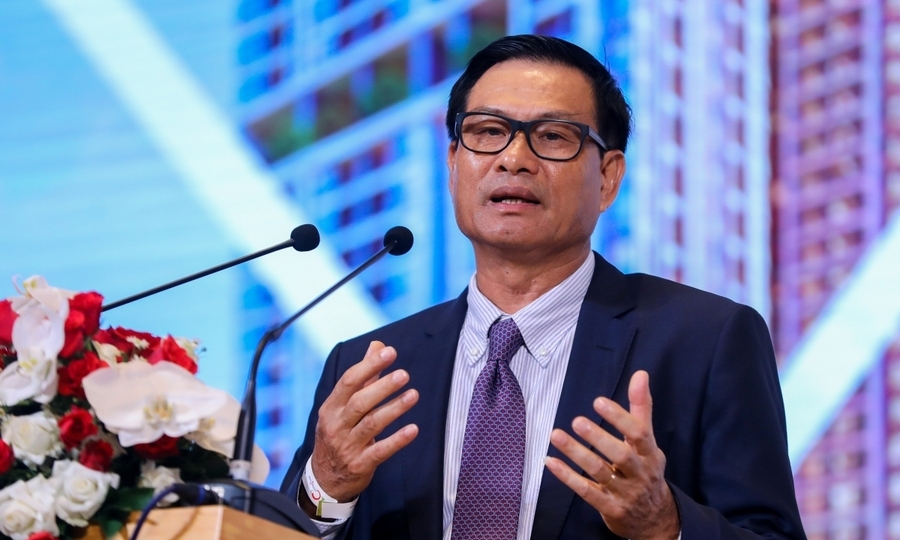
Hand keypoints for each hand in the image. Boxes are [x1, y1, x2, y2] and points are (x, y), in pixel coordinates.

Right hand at [310, 341, 418, 501]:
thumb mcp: (342, 406)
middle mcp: (337, 425)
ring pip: (371, 424)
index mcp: (331, 407)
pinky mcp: (360, 464)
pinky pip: (380, 451)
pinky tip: (413, 429)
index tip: (389, 352)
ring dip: (393, 409)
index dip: (369, 365)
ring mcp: (347, 446)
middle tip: (404, 374)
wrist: (324, 478)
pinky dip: (397, 440)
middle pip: (360, 402)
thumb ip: (363, 376)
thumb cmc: (338, 433)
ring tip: (413, 395)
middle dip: (382, 387)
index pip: (349, 382)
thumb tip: (377, 346)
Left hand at [545, 371, 679, 539]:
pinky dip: (567, 477)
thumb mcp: (647, 442)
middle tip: (577, 421)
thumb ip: (641, 408)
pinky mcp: (609, 507)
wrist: (654, 519)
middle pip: (621, 456)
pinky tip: (550, 461)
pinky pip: (586, 491)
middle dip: (599, 438)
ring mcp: (624, 493)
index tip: (599, 402)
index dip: (620, 418)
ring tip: (557, 435)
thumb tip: (640, 374)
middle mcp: (640, 474)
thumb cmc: (645, 470)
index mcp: (650, 454)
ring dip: (577, 454)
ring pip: (600, 473)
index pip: (639, 434)